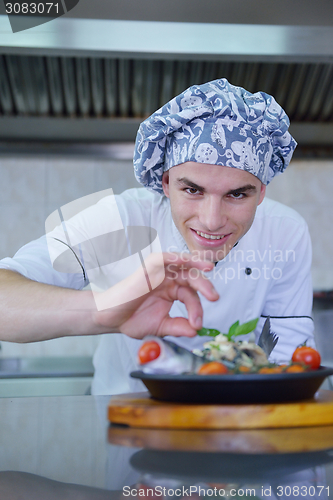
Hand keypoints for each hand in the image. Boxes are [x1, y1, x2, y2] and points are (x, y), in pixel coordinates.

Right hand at [93, 252, 218, 338]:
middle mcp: (168, 280)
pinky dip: (175, 257)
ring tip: (209, 269)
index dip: (197, 310)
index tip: (197, 325)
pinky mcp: (148, 268)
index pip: (191, 297)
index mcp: (173, 291)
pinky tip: (186, 260)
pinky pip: (164, 258)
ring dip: (196, 264)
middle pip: (192, 278)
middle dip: (205, 287)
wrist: (111, 318)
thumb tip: (195, 331)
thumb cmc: (132, 320)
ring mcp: (159, 273)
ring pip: (182, 264)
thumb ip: (178, 327)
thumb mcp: (161, 327)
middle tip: (214, 297)